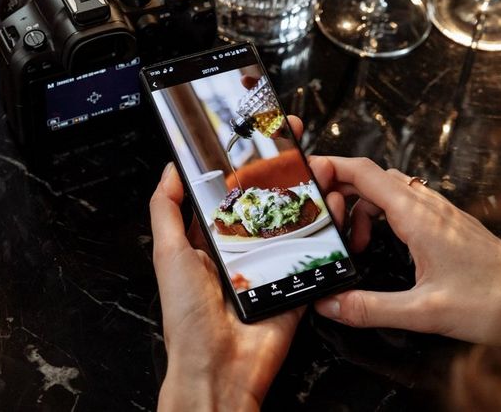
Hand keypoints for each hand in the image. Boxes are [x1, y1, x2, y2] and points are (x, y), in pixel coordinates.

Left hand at [150, 124, 304, 410]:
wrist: (220, 368)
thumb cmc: (188, 316)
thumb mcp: (168, 254)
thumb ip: (167, 209)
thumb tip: (171, 169)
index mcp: (210, 238)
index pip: (229, 189)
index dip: (243, 161)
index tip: (257, 133)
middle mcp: (242, 247)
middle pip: (267, 198)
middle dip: (283, 168)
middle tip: (297, 139)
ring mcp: (271, 263)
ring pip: (294, 219)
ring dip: (308, 190)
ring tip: (320, 164)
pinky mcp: (295, 282)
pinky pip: (314, 251)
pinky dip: (327, 228)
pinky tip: (333, 204)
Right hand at [308, 157, 500, 346]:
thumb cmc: (494, 302)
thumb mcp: (424, 312)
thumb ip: (370, 308)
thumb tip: (330, 305)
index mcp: (417, 215)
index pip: (364, 172)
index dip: (330, 168)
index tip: (305, 178)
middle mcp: (427, 205)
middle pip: (370, 177)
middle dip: (340, 193)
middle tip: (324, 223)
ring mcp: (438, 211)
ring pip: (387, 190)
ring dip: (361, 209)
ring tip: (355, 245)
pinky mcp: (446, 223)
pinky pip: (403, 204)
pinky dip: (381, 217)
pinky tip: (381, 247)